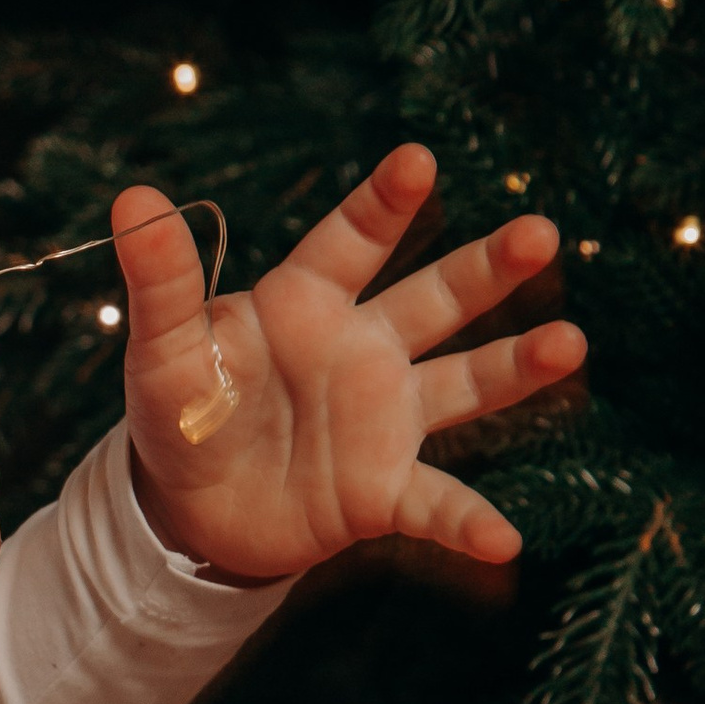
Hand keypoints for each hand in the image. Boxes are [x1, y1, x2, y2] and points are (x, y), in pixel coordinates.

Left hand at [118, 141, 584, 584]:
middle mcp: (360, 350)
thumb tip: (135, 197)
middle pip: (434, 299)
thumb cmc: (181, 411)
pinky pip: (435, 504)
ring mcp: (382, 418)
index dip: (382, 205)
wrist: (188, 507)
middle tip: (539, 232)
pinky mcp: (382, 490)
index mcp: (306, 304)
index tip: (417, 161)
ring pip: (462, 384)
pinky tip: (504, 542)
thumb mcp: (161, 350)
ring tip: (569, 343)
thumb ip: (160, 281)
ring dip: (515, 367)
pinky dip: (468, 523)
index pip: (350, 244)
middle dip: (486, 269)